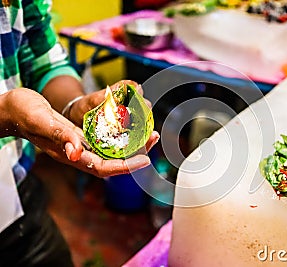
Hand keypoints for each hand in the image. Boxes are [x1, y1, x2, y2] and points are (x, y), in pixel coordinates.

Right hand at [3, 88, 158, 177]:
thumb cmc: (24, 113)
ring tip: (150, 133)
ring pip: (112, 150)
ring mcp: (81, 144)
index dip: (125, 167)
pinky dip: (121, 134)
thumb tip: (76, 153)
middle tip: (154, 139)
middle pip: (113, 161)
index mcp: (69, 154)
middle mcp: (79, 152)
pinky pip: (106, 138)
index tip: (145, 160)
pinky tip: (132, 125)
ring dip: (132, 144)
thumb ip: (59, 136)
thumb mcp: (41, 120)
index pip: (103, 168)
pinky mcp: (82, 133)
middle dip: (136, 154)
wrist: (14, 109)